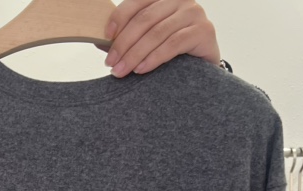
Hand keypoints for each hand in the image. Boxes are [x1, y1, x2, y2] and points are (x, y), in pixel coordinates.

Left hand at [101, 0, 219, 77]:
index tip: (106, 37)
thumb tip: (99, 41)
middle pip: (145, 19)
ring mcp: (194, 13)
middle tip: (111, 63)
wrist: (204, 69)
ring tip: (122, 71)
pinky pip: (174, 43)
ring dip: (135, 54)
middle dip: (124, 43)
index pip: (137, 2)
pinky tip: (142, 69)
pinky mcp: (204, 30)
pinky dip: (155, 57)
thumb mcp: (148, 41)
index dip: (119, 18)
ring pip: (157, 33)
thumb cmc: (173, 54)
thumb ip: (128, 37)